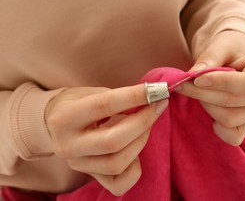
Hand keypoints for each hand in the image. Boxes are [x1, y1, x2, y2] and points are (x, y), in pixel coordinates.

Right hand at [45, 85, 167, 195]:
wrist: (57, 125)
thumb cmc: (79, 103)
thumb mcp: (91, 92)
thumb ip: (117, 96)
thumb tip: (152, 96)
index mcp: (63, 118)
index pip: (104, 105)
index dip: (134, 96)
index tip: (156, 89)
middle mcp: (68, 146)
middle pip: (113, 141)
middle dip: (143, 122)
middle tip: (157, 106)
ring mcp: (79, 165)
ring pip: (117, 163)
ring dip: (141, 141)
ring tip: (147, 125)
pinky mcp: (91, 178)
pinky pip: (119, 184)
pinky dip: (134, 169)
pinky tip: (135, 150)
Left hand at [178, 30, 244, 145]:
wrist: (234, 57)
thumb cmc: (231, 48)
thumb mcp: (222, 44)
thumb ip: (210, 57)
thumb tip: (195, 74)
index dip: (222, 83)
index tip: (197, 79)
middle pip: (235, 102)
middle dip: (205, 94)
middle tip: (183, 83)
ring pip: (229, 119)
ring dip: (206, 105)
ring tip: (197, 89)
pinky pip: (233, 136)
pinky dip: (217, 126)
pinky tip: (209, 108)